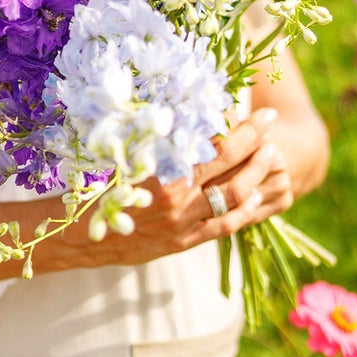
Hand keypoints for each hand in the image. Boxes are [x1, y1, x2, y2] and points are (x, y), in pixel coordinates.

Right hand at [74, 108, 293, 268]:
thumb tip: (200, 116)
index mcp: (164, 171)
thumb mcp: (132, 159)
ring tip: (271, 157)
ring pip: (234, 197)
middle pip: (231, 168)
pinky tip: (257, 196)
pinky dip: (245, 210)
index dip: (244, 129)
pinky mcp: (184, 243)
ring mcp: (183, 223)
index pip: (216, 146)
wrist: (85, 237)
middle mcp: (177, 198)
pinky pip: (224, 226)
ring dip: (257, 175)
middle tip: (271, 126)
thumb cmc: (103, 188)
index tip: (263, 113)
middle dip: (258, 145)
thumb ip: (167, 145)